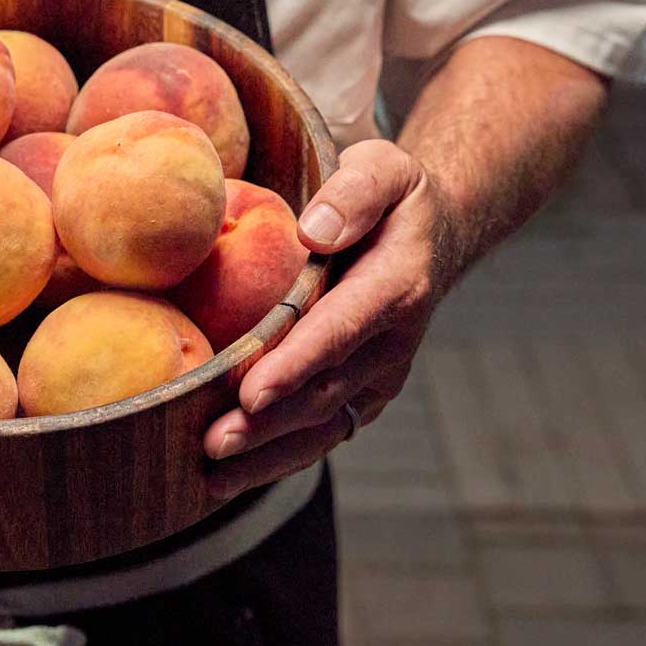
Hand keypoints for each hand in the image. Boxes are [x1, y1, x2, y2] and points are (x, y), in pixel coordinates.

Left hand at [201, 140, 457, 499]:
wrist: (433, 234)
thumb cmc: (393, 195)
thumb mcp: (383, 166)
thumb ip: (353, 192)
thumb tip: (314, 230)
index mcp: (396, 285)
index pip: (342, 329)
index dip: (298, 364)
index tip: (254, 391)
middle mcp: (392, 342)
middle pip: (325, 390)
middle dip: (269, 423)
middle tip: (213, 443)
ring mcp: (379, 375)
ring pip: (323, 425)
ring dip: (268, 455)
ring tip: (213, 477)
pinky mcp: (362, 394)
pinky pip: (321, 433)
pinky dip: (277, 460)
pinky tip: (228, 479)